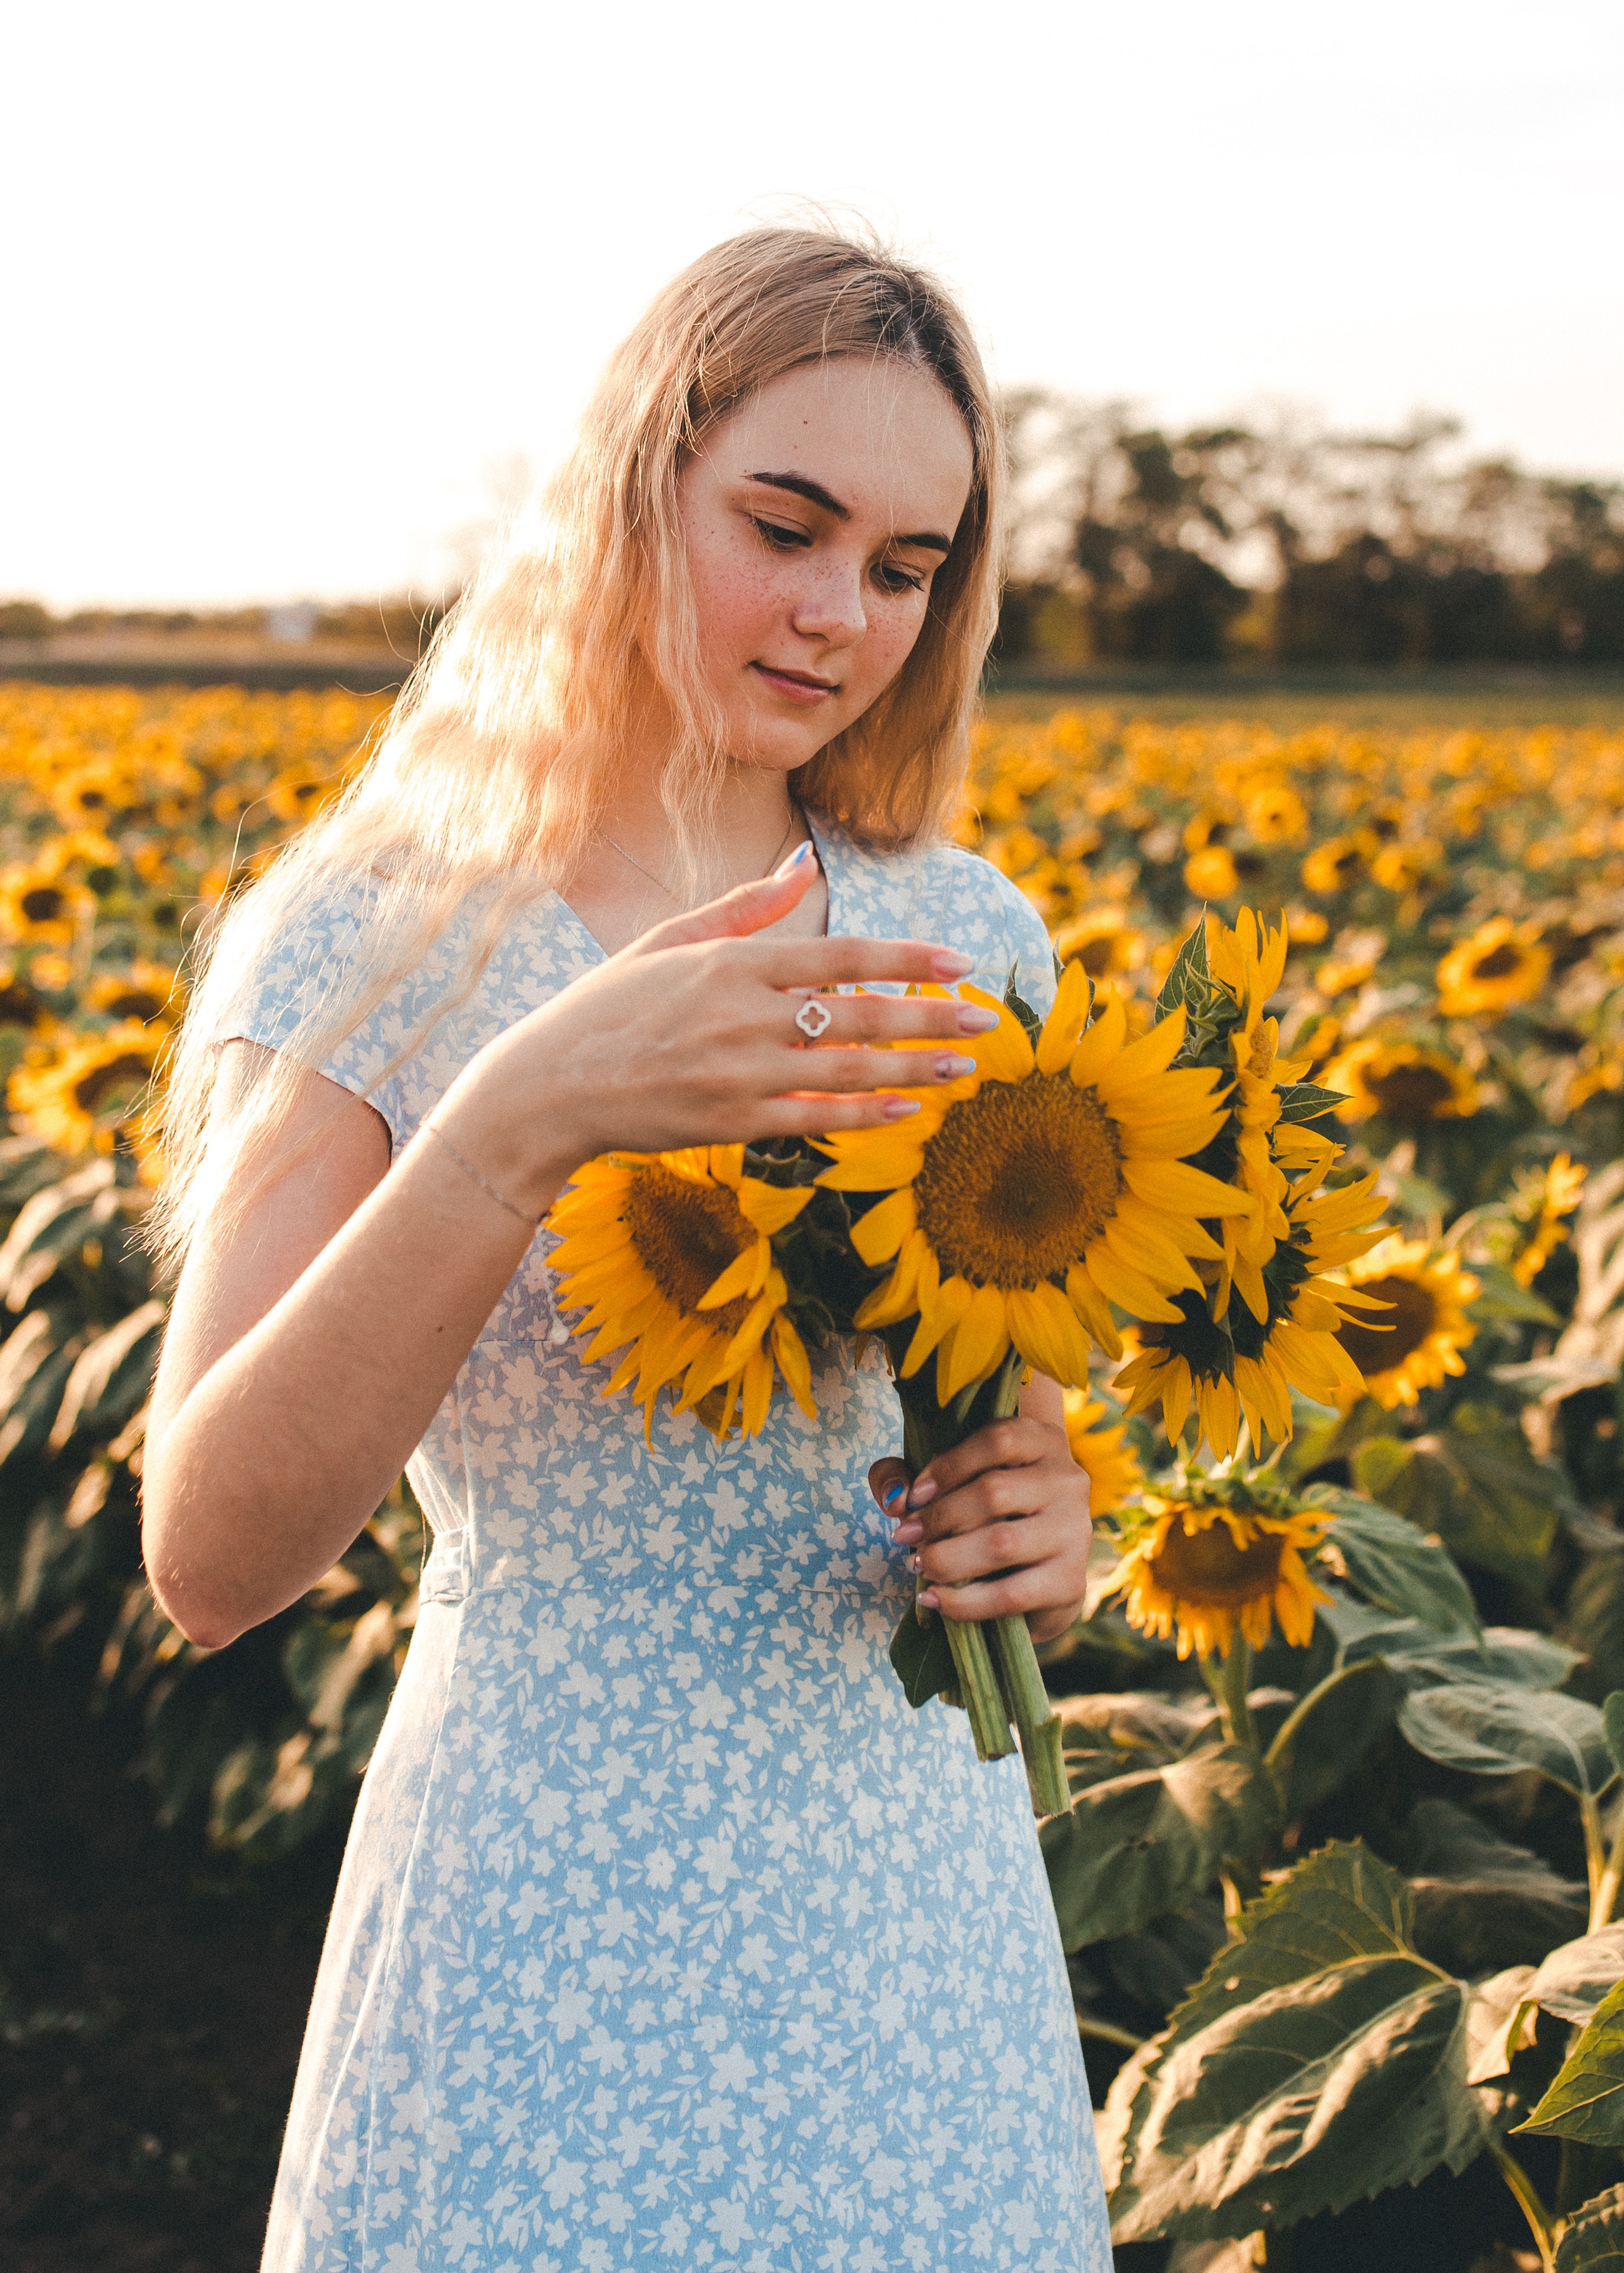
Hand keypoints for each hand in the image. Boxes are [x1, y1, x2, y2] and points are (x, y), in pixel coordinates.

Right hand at [441, 845, 1000, 1207]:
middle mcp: (743, 1015)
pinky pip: (817, 1117)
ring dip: (914, 1068)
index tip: (958, 961)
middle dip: (929, 1016)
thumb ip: (746, 908)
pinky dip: (867, 1113)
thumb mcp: (671, 940)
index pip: (840, 954)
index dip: (906, 958)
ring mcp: (739, 1073)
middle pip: (858, 1012)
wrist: (550, 1086)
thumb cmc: (609, 1007)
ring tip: (964, 1067)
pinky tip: (909, 1109)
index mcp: (731, 963)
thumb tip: (803, 863)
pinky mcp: (731, 1122)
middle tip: (985, 1019)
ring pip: (848, 1069)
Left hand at [868, 1416, 1092, 1644]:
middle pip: (995, 1492)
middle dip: (939, 1517)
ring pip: (1001, 1542)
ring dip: (947, 1557)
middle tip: (905, 1537)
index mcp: (1043, 1442)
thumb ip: (903, 1475)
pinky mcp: (1070, 1582)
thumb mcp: (944, 1482)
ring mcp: (1075, 1532)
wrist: (1035, 1574)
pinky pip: (1011, 1594)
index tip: (914, 1496)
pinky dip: (964, 1601)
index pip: (998, 1440)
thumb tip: (894, 1498)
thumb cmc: (982, 1514)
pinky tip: (934, 1599)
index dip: (948, 1466)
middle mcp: (1068, 1481)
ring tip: (919, 1565)